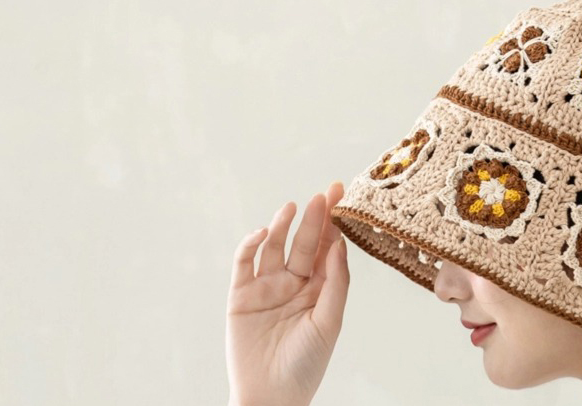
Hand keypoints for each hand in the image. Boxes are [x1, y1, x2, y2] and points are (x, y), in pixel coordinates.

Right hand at [226, 181, 348, 405]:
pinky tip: (263, 232)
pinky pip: (244, 263)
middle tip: (323, 195)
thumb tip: (339, 244)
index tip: (341, 196)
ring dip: (282, 226)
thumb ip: (335, 282)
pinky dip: (250, 245)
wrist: (270, 396)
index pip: (327, 249)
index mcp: (318, 290)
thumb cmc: (306, 365)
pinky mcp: (240, 294)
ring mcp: (266, 287)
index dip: (333, 223)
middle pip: (304, 244)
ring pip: (274, 248)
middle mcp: (293, 284)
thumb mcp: (329, 322)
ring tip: (292, 207)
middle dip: (313, 219)